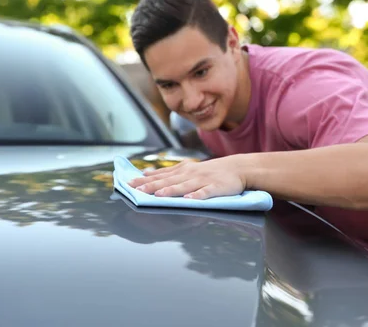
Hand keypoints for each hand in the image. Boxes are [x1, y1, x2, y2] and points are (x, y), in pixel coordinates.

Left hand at [128, 156, 246, 199]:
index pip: (161, 175)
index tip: (130, 183)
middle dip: (152, 185)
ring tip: (159, 195)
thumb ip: (169, 172)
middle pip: (168, 180)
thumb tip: (147, 173)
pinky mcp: (216, 188)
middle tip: (137, 190)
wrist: (237, 168)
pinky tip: (190, 200)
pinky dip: (198, 196)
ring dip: (171, 190)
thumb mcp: (188, 168)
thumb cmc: (210, 171)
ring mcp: (203, 181)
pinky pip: (206, 193)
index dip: (145, 180)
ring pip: (185, 186)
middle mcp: (190, 174)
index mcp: (183, 170)